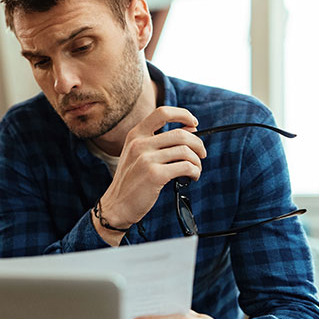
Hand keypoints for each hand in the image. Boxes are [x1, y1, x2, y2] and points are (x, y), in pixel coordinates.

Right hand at [93, 107, 206, 244]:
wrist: (116, 206)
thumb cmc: (131, 181)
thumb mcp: (137, 155)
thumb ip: (159, 142)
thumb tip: (191, 129)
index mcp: (135, 135)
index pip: (163, 113)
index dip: (183, 115)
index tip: (194, 124)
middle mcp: (139, 144)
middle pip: (181, 134)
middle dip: (198, 144)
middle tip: (201, 154)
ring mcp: (146, 159)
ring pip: (186, 151)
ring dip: (197, 161)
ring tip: (195, 169)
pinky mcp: (155, 175)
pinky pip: (186, 167)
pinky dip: (194, 172)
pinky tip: (192, 177)